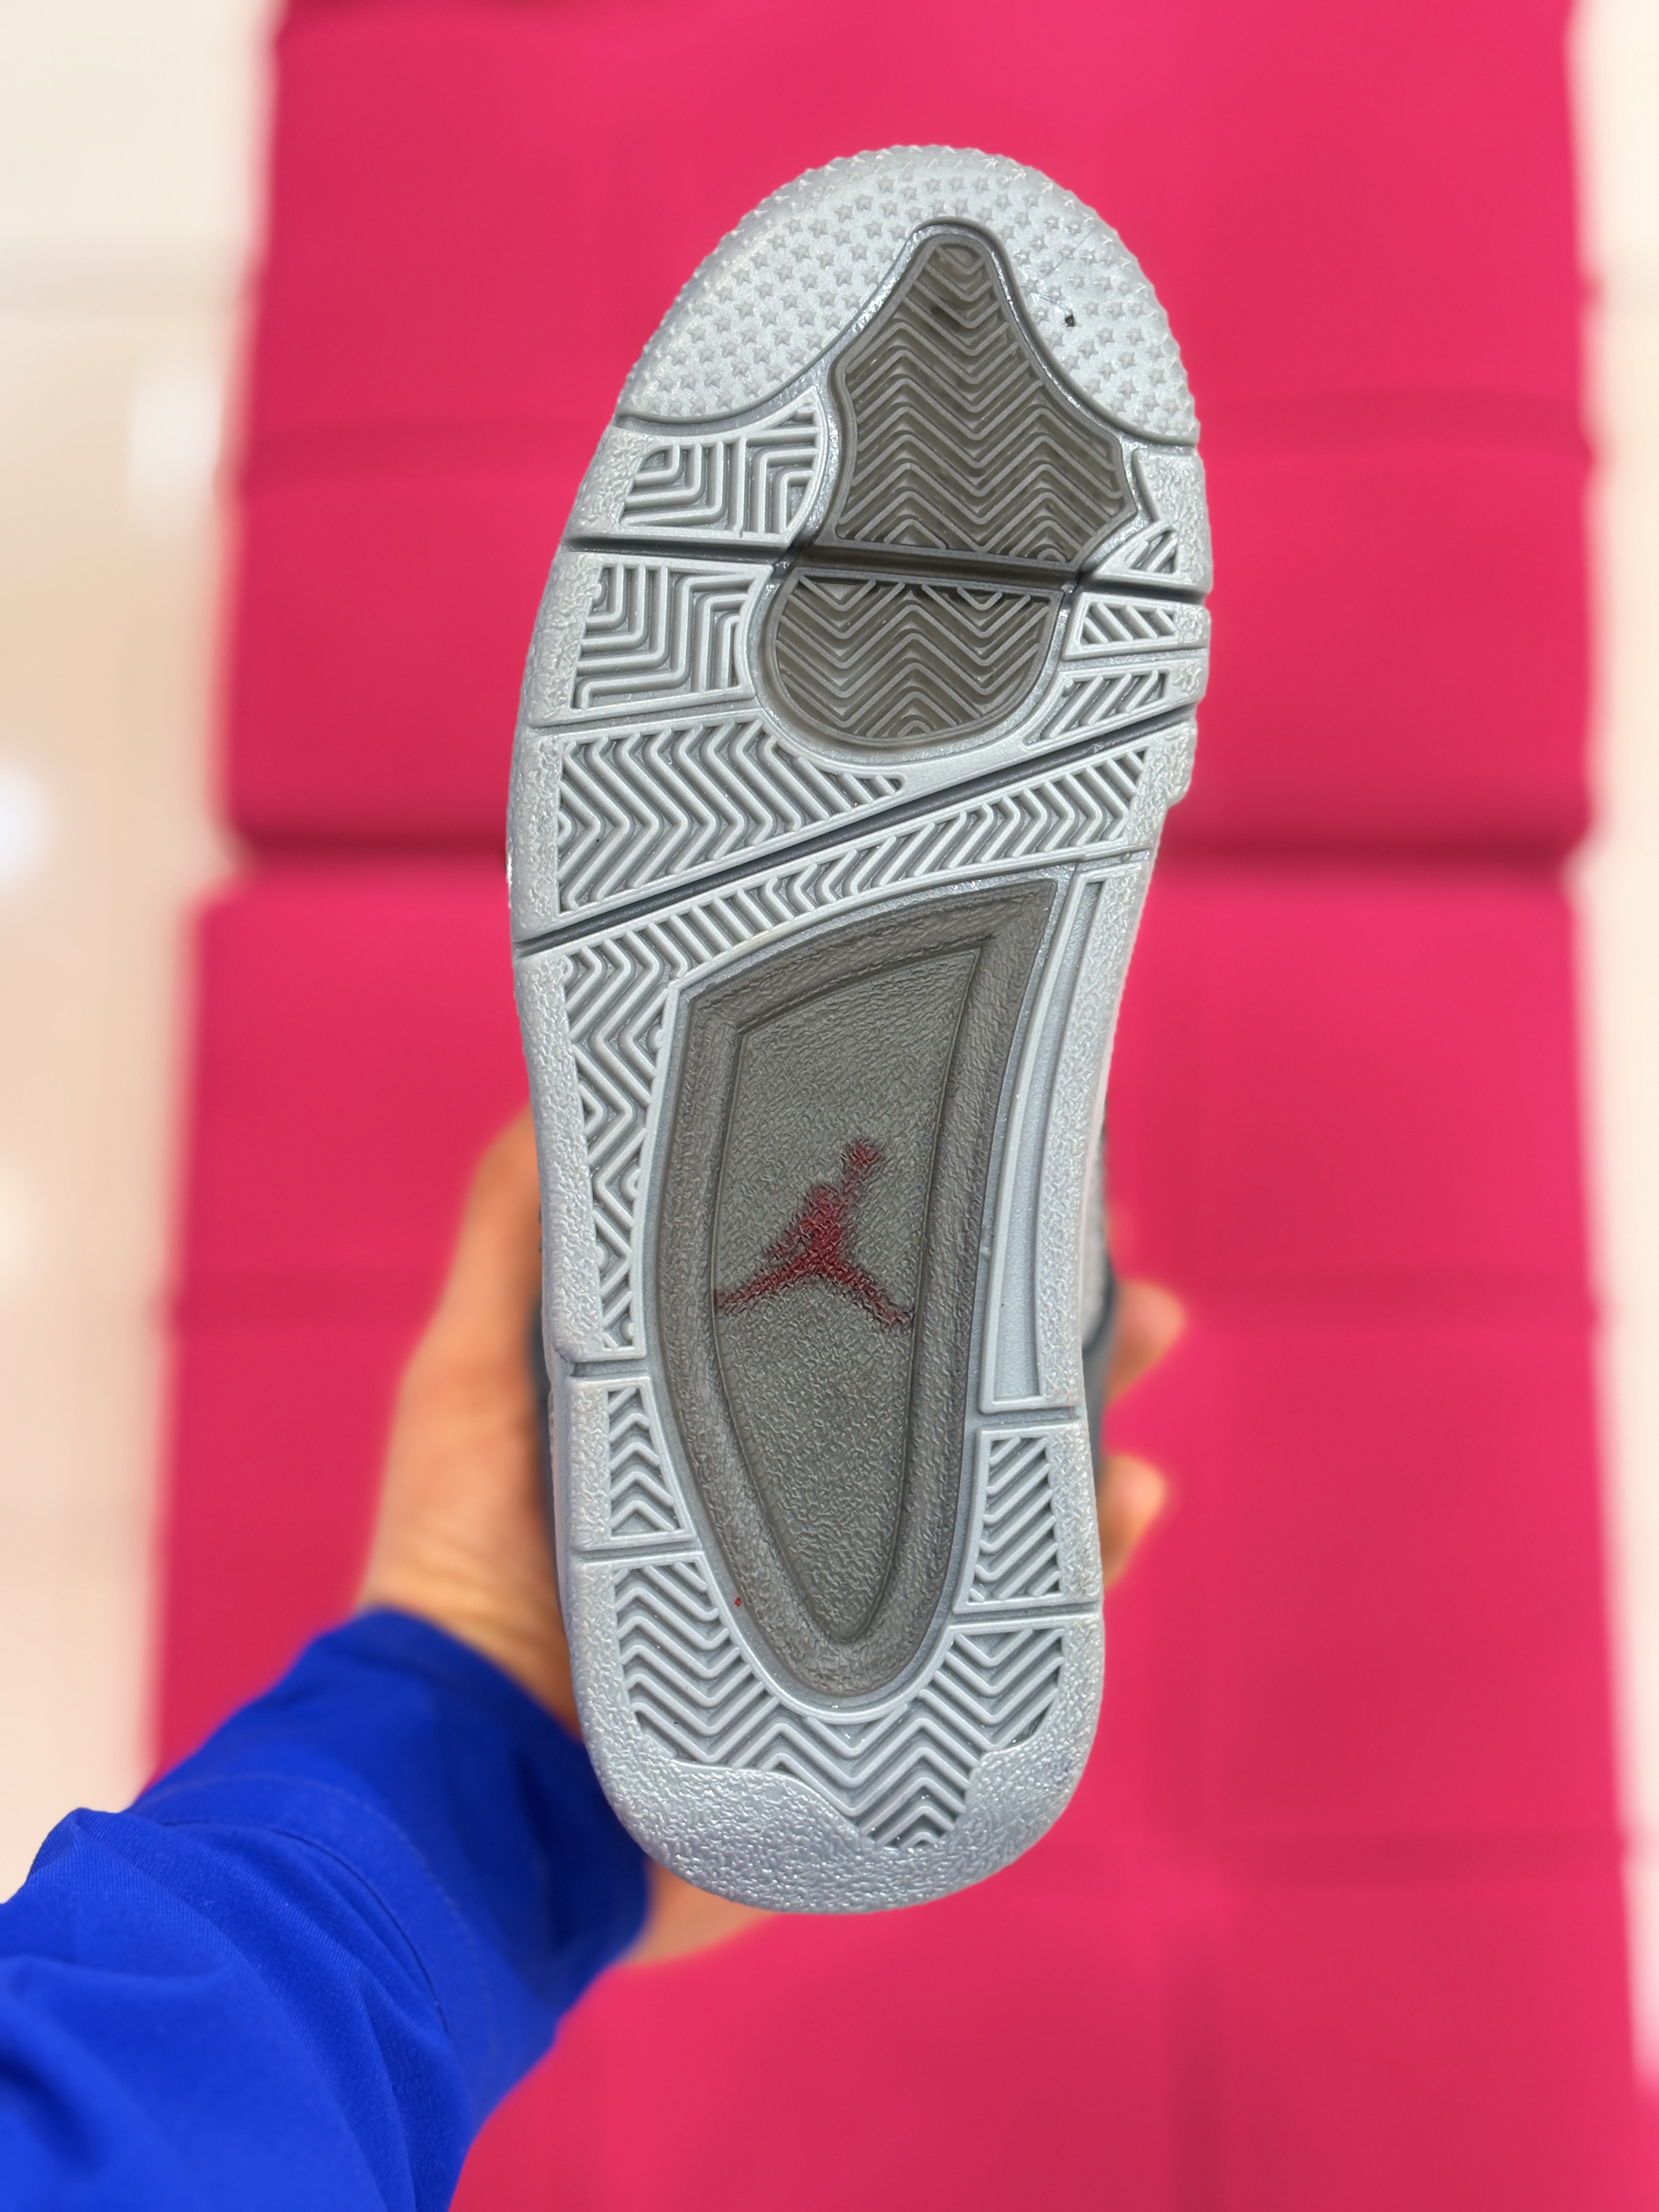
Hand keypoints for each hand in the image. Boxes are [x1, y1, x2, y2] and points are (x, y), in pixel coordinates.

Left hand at [360, 1110, 1183, 1961]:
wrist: (480, 1795)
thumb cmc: (459, 1579)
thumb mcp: (470, 1380)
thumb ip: (511, 1248)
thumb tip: (556, 1094)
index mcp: (729, 1417)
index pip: (857, 1307)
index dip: (928, 1236)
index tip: (991, 1160)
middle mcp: (805, 1497)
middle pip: (949, 1386)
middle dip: (1040, 1312)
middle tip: (1109, 1243)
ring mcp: (855, 1598)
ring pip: (1003, 1485)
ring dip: (1086, 1406)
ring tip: (1143, 1331)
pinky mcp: (891, 1696)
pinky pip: (1019, 1624)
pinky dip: (1088, 1561)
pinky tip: (1128, 1495)